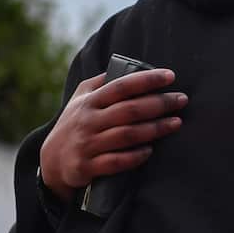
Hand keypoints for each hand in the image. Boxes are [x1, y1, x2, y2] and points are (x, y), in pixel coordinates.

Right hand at [38, 69, 187, 201]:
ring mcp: (87, 144)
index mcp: (89, 102)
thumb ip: (101, 83)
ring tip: (177, 123)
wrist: (51, 161)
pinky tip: (151, 150)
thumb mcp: (81, 99)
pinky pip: (116, 162)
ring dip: (155, 129)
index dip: (146, 80)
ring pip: (126, 135)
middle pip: (129, 110)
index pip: (121, 86)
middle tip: (182, 100)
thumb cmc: (75, 124)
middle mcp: (88, 121)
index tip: (170, 76)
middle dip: (159, 103)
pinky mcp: (87, 167)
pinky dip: (135, 156)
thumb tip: (126, 66)